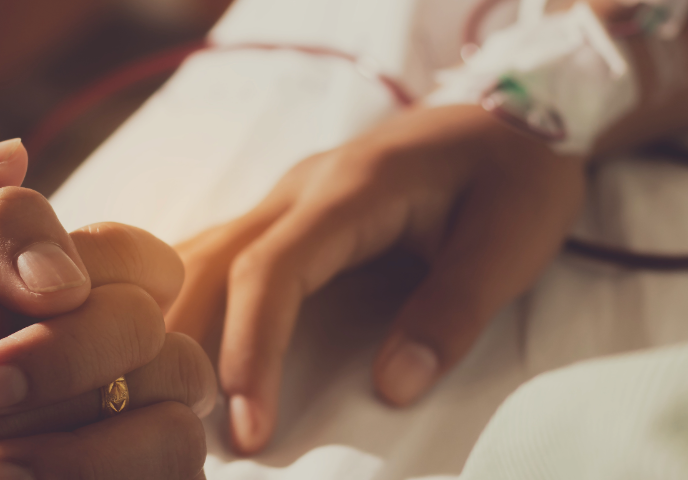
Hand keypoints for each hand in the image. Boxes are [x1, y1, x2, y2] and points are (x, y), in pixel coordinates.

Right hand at [166, 105, 586, 453]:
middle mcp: (303, 186)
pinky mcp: (291, 209)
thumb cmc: (519, 176)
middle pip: (215, 260)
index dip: (251, 349)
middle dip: (192, 345)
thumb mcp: (510, 245)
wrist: (517, 116)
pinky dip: (188, 295)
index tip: (248, 423)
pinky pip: (220, 248)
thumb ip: (451, 313)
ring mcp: (290, 194)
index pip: (272, 270)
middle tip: (191, 426)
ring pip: (204, 252)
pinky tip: (174, 336)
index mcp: (352, 189)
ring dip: (177, 319)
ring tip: (167, 391)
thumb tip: (392, 388)